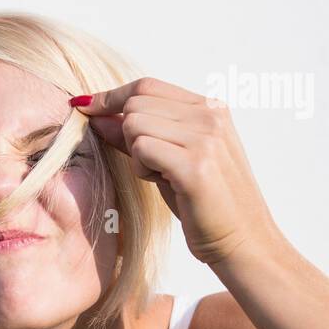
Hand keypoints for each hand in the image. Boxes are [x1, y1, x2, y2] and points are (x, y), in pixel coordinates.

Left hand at [76, 77, 283, 266]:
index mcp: (211, 108)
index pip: (147, 86)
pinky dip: (142, 169)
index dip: (110, 97)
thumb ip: (137, 134)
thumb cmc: (204, 203)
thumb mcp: (169, 159)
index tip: (85, 107)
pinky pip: (141, 148)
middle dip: (127, 134)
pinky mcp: (196, 165)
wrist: (243, 241)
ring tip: (162, 176)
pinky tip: (164, 184)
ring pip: (134, 125)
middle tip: (151, 165)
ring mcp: (206, 138)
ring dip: (136, 156)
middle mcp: (211, 116)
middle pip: (135, 104)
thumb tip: (95, 114)